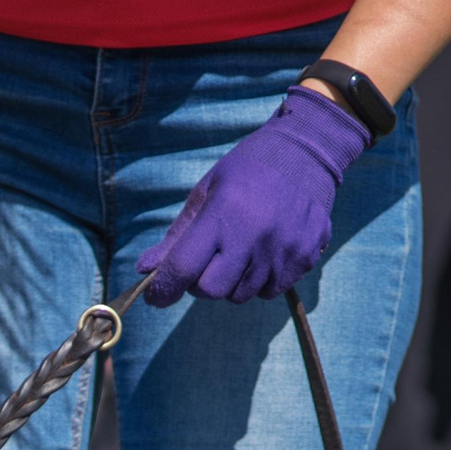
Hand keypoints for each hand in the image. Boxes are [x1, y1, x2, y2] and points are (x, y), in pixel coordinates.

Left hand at [137, 88, 371, 306]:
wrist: (306, 153)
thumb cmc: (247, 171)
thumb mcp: (206, 193)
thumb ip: (177, 236)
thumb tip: (143, 270)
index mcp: (224, 213)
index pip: (184, 267)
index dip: (164, 288)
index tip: (155, 296)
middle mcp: (254, 236)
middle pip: (211, 291)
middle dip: (201, 282)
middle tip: (208, 259)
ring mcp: (283, 251)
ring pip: (241, 295)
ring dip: (232, 281)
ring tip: (242, 247)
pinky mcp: (304, 259)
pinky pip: (269, 291)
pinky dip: (260, 280)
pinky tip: (266, 250)